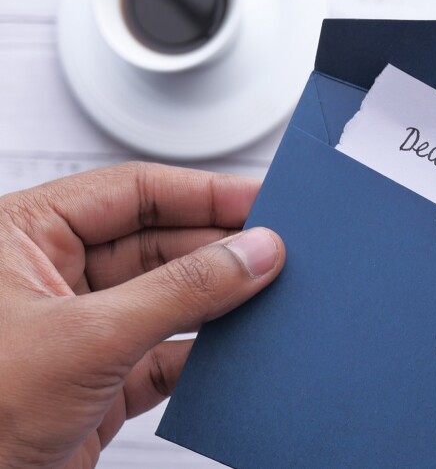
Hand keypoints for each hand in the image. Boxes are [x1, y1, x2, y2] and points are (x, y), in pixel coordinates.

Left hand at [0, 163, 284, 467]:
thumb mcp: (88, 338)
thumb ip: (181, 291)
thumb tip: (251, 254)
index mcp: (24, 236)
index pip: (132, 193)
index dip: (202, 194)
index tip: (259, 201)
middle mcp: (52, 276)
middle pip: (158, 244)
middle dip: (218, 249)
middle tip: (275, 252)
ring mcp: (78, 329)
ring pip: (168, 298)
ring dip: (218, 301)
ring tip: (268, 294)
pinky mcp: (99, 378)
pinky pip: (167, 350)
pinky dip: (204, 352)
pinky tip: (236, 348)